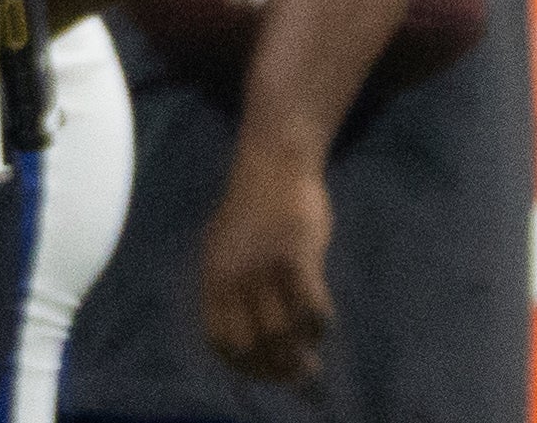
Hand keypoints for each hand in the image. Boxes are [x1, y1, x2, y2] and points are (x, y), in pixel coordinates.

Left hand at [202, 144, 333, 384]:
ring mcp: (265, 267)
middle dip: (276, 368)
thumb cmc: (254, 206)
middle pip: (253, 344)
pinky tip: (324, 325)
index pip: (222, 343)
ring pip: (283, 330)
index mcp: (213, 279)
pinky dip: (319, 323)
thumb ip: (229, 287)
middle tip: (298, 375)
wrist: (275, 162)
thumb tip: (241, 329)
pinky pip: (311, 305)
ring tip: (312, 360)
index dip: (245, 367)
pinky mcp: (297, 254)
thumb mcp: (223, 248)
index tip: (267, 375)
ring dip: (300, 352)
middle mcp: (234, 278)